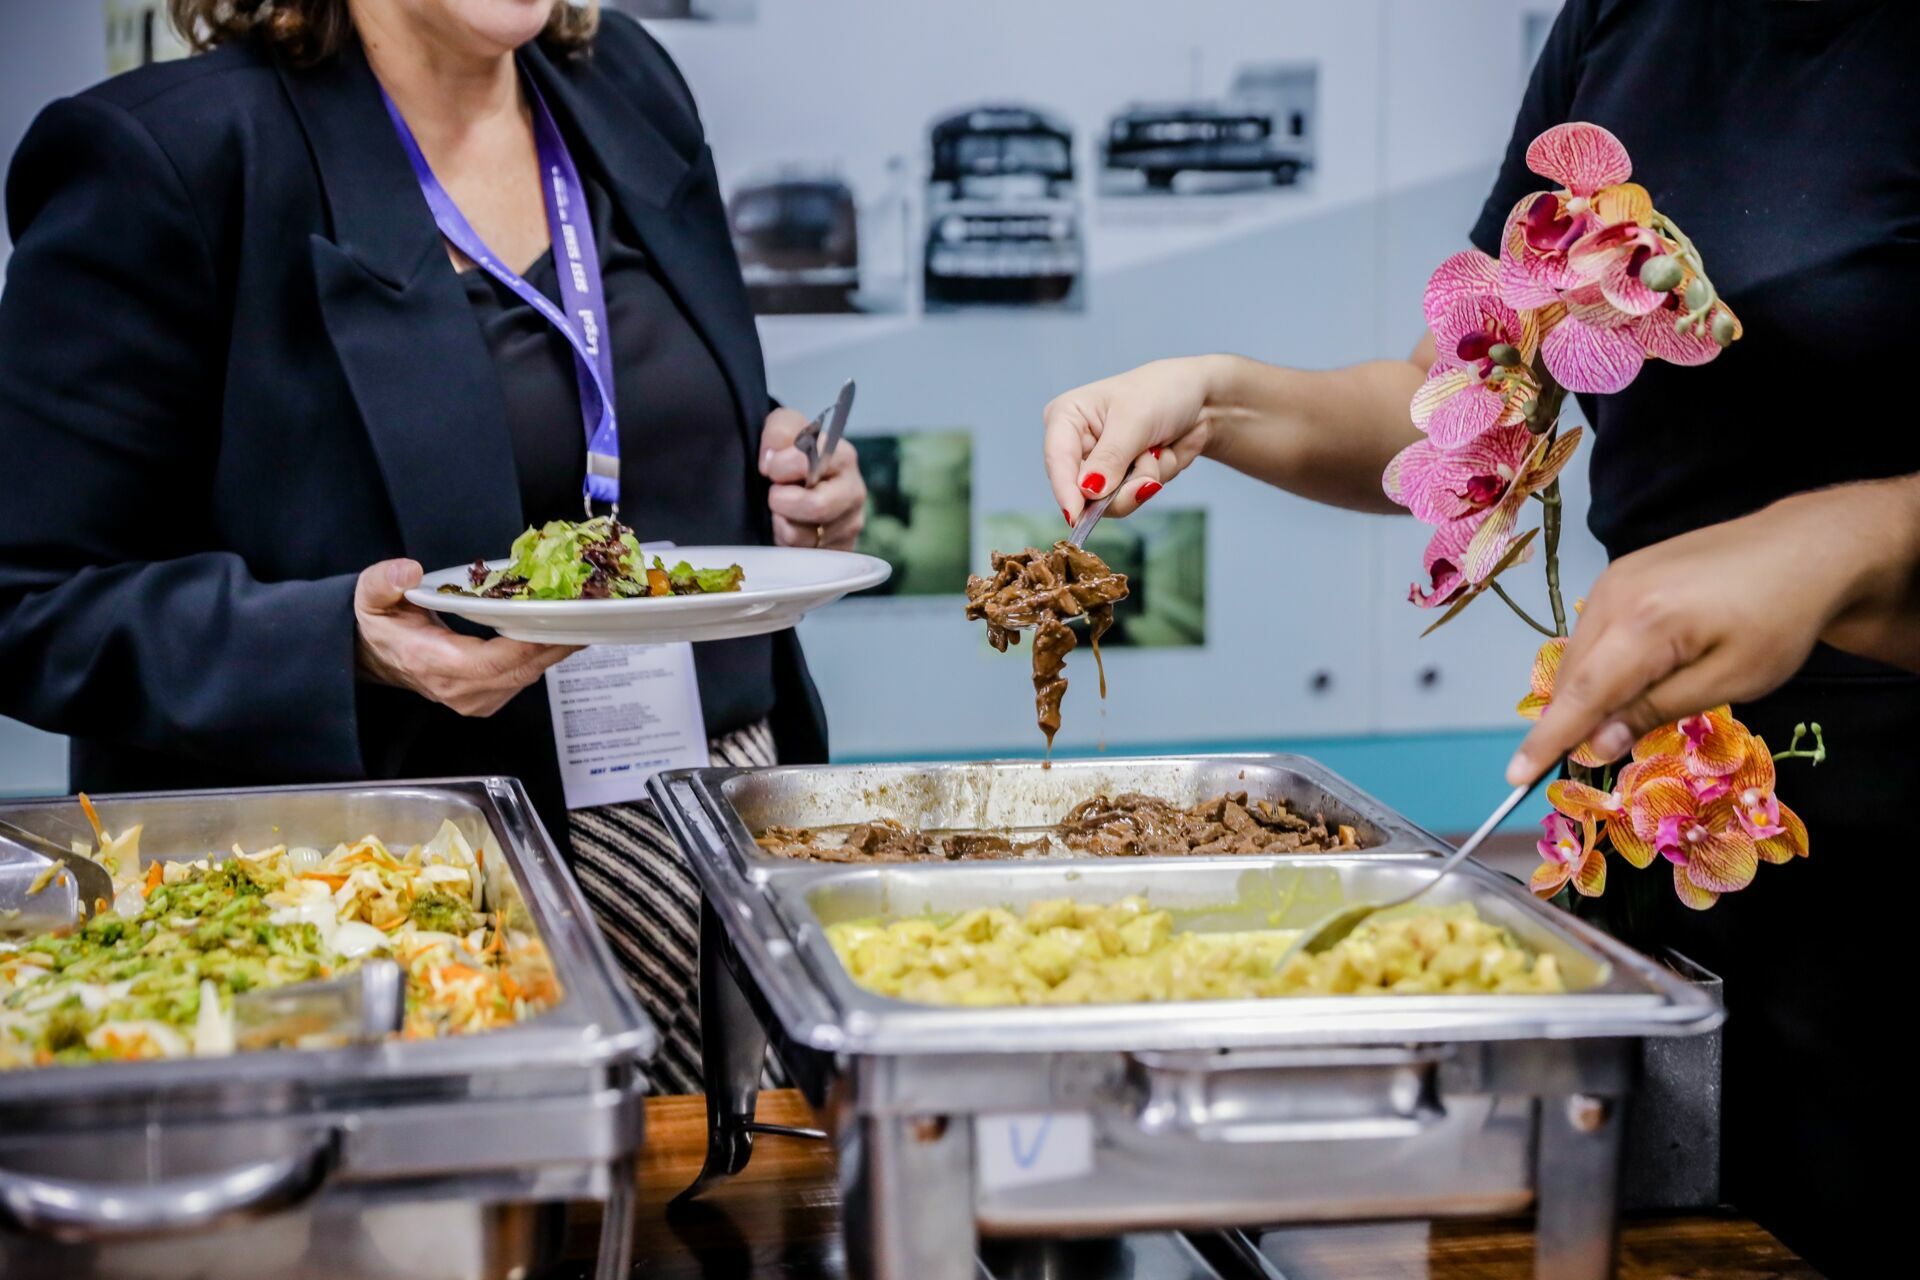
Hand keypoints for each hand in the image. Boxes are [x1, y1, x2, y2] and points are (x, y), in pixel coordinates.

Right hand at [354, 560, 577, 715]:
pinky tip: (561, 630)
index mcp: (433, 664)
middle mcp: (459, 690)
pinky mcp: (489, 697)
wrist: (379, 655)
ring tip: (583, 615)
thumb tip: (408, 572)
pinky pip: (525, 677)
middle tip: (588, 610)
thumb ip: (382, 582)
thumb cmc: (382, 625)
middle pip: (521, 670)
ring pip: (528, 676)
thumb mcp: (369, 597)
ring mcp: (477, 698)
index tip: (558, 619)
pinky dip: (545, 654)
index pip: (491, 662)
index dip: (529, 644)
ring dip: (556, 648)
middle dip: (557, 641)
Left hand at [759, 406, 866, 548]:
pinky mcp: (840, 552)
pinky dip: (789, 546)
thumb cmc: (792, 453)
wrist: (799, 480)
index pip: (811, 462)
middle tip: (774, 495)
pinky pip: (807, 557)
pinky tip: (789, 530)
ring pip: (805, 537)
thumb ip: (779, 431)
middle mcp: (854, 491)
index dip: (780, 466)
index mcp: (842, 456)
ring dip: (782, 526)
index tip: (769, 468)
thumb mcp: (785, 427)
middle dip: (782, 501)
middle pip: (817, 506)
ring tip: (781, 513)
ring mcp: (850, 525)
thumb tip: (771, 459)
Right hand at [1045, 357, 1219, 522]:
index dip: (1065, 491)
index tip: (1075, 516)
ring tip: (1159, 448)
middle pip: (1084, 491)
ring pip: (1113, 500)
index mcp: (1067, 417)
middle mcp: (1077, 445)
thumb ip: (1110, 458)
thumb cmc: (1162, 391)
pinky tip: (1164, 451)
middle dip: (1124, 484)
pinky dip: (1157, 476)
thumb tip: (1088, 491)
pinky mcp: (1121, 480)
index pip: (1058, 460)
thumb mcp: (1134, 420)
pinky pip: (1135, 497)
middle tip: (1150, 466)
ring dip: (1146, 477)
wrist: (1202, 397)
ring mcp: (1100, 466)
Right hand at [1506, 478, 1919, 783]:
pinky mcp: (1622, 572)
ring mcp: (1615, 577)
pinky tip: (1625, 681)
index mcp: (1646, 623)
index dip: (1548, 739)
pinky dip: (1597, 664)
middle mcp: (1616, 594)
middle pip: (1573, 675)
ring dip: (1585, 693)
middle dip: (1570, 721)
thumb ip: (1656, 711)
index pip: (1583, 693)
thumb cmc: (1779, 619)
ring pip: (1578, 653)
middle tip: (1589, 760)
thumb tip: (1597, 745)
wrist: (1803, 548)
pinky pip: (1593, 631)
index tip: (1515, 775)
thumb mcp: (1729, 680)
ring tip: (1615, 722)